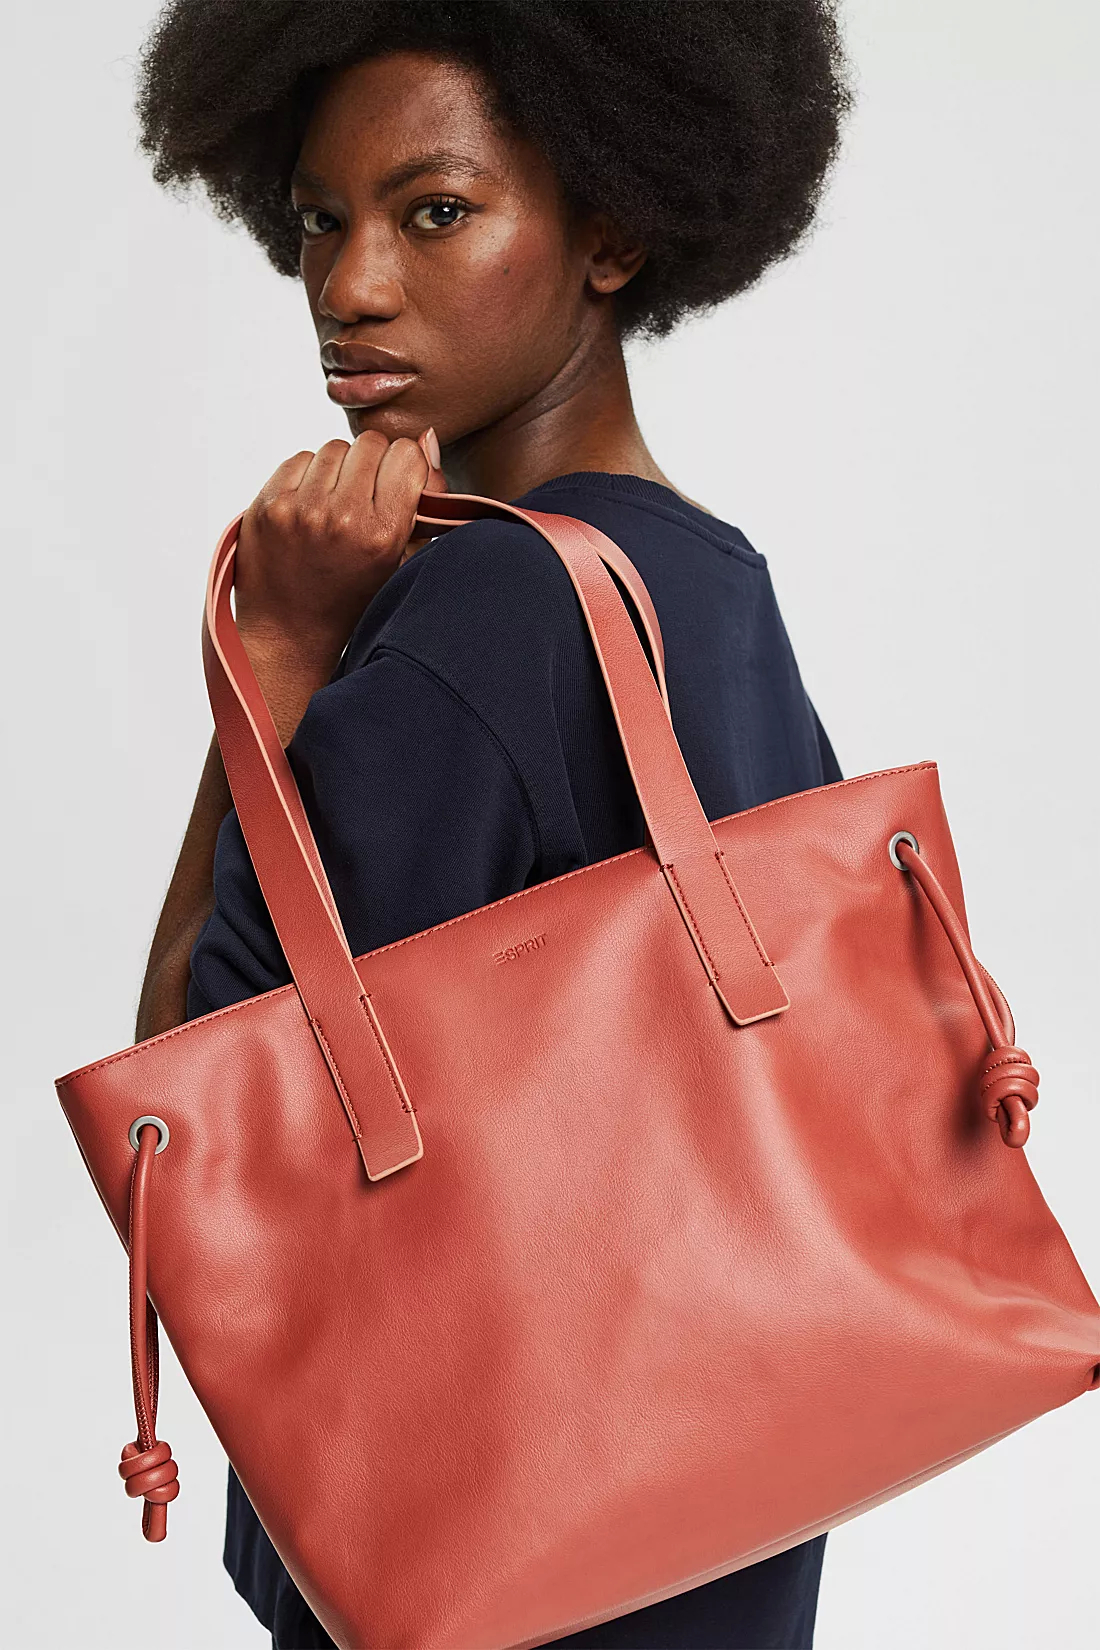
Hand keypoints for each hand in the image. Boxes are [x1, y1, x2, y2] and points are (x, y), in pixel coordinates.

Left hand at [233, 427, 444, 743]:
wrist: (290, 636)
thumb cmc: (352, 601)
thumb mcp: (401, 560)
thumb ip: (423, 500)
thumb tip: (426, 438)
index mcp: (384, 534)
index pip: (407, 455)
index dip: (404, 468)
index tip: (395, 488)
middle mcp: (342, 517)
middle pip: (370, 444)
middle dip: (371, 466)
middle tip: (363, 499)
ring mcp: (301, 509)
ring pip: (333, 449)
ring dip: (338, 471)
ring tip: (333, 508)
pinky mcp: (268, 505)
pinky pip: (299, 460)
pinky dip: (307, 477)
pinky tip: (308, 510)